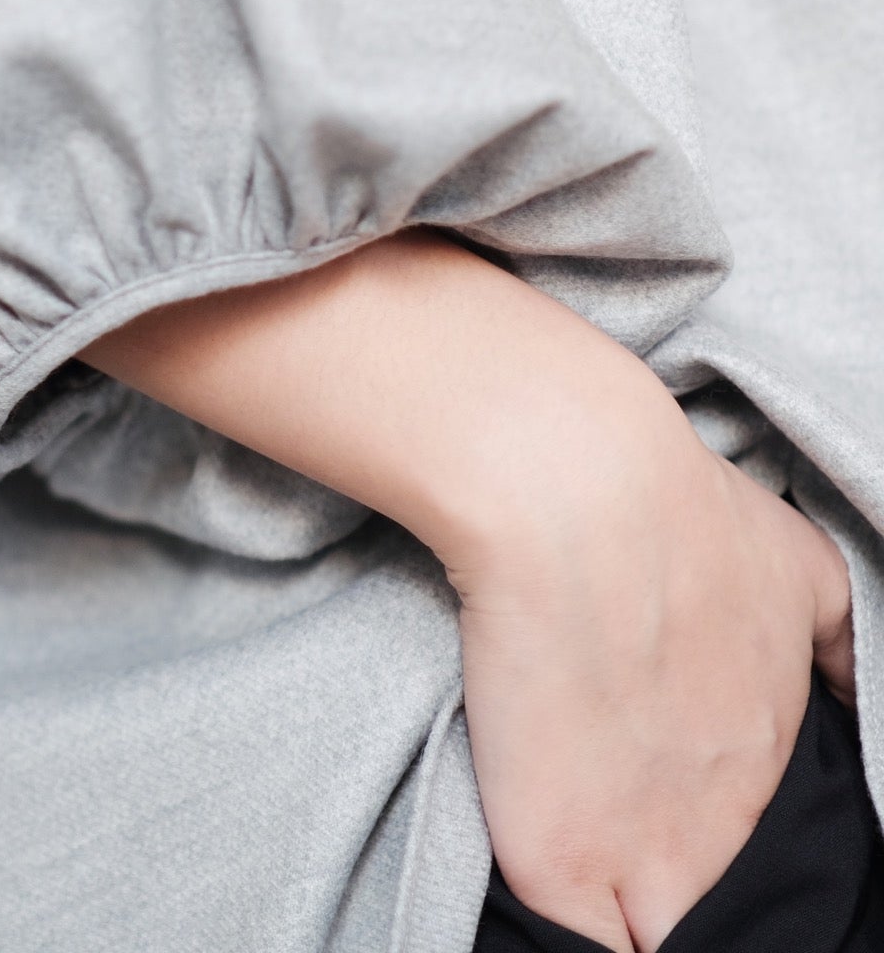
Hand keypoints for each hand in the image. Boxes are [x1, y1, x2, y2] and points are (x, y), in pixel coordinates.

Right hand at [454, 389, 854, 952]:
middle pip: (712, 909)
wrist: (575, 494)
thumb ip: (837, 646)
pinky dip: (579, 934)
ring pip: (659, 940)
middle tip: (645, 848)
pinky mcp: (555, 864)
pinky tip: (567, 897)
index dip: (722, 849)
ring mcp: (638, 856)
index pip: (766, 859)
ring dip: (634, 913)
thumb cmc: (684, 512)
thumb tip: (845, 691)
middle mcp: (718, 828)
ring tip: (604, 868)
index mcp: (771, 765)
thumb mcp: (803, 570)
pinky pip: (579, 945)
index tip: (692, 827)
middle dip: (683, 890)